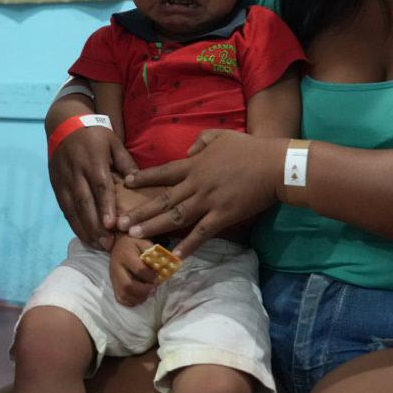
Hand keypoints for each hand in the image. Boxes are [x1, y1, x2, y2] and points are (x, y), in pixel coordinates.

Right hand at [49, 120, 138, 249]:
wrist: (64, 124)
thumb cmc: (94, 134)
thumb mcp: (113, 141)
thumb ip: (125, 162)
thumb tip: (138, 182)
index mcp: (93, 160)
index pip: (99, 186)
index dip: (105, 206)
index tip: (111, 225)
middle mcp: (76, 172)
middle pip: (85, 202)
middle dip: (95, 225)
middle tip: (107, 244)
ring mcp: (63, 179)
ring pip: (73, 208)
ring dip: (84, 228)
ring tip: (97, 245)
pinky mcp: (56, 185)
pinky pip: (65, 207)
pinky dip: (73, 223)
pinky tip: (84, 236)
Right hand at [109, 235, 159, 306]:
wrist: (119, 243)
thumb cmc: (135, 243)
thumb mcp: (144, 242)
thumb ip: (153, 253)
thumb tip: (163, 265)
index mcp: (125, 254)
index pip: (139, 270)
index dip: (151, 276)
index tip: (157, 275)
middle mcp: (116, 267)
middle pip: (128, 286)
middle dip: (144, 291)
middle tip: (154, 288)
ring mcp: (113, 277)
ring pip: (123, 294)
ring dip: (139, 297)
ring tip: (148, 293)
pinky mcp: (113, 284)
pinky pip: (120, 298)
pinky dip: (131, 301)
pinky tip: (140, 296)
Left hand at [118, 130, 284, 256]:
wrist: (273, 166)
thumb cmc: (248, 149)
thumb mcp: (220, 136)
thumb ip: (200, 142)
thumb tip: (187, 151)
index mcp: (194, 164)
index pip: (162, 172)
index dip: (143, 179)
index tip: (124, 184)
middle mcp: (195, 184)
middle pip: (162, 199)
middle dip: (140, 211)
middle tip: (119, 223)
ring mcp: (208, 201)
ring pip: (175, 217)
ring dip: (153, 227)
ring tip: (134, 237)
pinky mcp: (222, 216)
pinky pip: (201, 233)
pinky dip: (188, 245)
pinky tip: (175, 256)